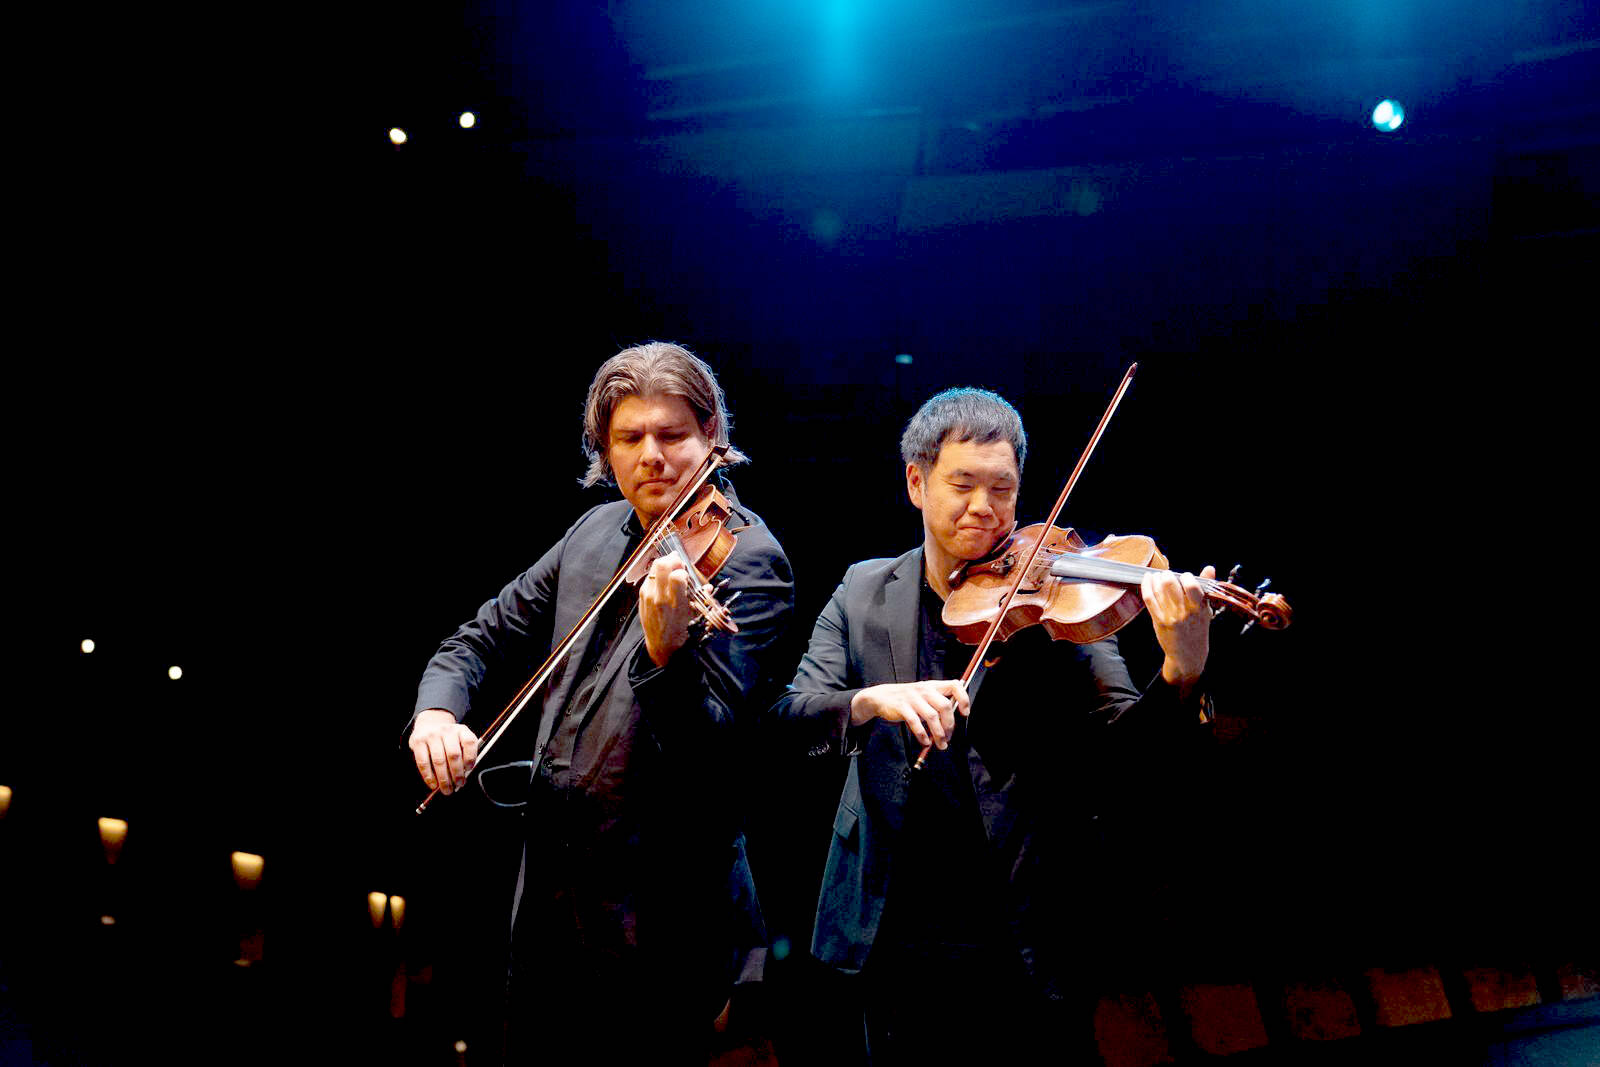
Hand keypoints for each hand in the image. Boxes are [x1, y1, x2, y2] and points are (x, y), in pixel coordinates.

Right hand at [409, 708, 478, 794]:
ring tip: (447, 789)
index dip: (470, 757)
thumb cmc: (448, 739)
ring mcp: (431, 735)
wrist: (429, 725)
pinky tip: (433, 784)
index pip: (469, 742)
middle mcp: (447, 731)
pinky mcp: (418, 742)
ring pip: (439, 760)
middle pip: (453, 754)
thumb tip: (465, 775)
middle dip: (457, 773)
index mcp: (461, 730)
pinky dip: (429, 776)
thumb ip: (465, 754)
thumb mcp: (460, 740)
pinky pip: (424, 762)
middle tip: (459, 784)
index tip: (469, 769)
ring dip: (443, 778)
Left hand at [641, 555, 698, 666]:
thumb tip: (707, 587)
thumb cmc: (680, 631)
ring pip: (655, 567)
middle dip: (673, 560)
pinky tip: (664, 579)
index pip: (677, 576)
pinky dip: (658, 573)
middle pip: (662, 565)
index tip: (686, 574)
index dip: (684, 571)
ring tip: (672, 569)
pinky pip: (649, 576)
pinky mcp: (642, 595)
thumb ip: (700, 599)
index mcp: (675, 605)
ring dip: (665, 564)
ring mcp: (648, 596)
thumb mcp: (694, 617)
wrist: (660, 645)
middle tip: (679, 564)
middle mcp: (659, 598)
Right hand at [850, 680, 970, 749]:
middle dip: (950, 725)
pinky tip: (925, 742)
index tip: (965, 713)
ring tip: (940, 744)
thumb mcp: (923, 694)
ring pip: (932, 717)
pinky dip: (923, 735)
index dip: (963, 698)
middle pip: (945, 706)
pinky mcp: (902, 707)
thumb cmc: (907, 699)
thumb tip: (951, 722)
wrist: (881, 697)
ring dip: (939, 734)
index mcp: (932, 686)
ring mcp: (913, 698)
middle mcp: (924, 690)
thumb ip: (937, 703)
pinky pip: (916, 723)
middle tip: (949, 738)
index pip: (954, 686)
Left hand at [1143, 564, 1214, 694]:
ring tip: (1157, 576)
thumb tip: (1210, 568)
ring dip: (1156, 579)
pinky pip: (1149, 599)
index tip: (1185, 576)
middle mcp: (1184, 612)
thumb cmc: (1197, 630)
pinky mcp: (1158, 621)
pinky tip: (1147, 579)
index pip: (1191, 586)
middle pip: (1170, 585)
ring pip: (1158, 590)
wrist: (1188, 654)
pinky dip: (1146, 586)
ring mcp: (1170, 617)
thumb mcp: (1206, 610)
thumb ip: (1205, 588)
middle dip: (1167, 575)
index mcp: (1199, 608)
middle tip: (1167, 575)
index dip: (1186, 577)